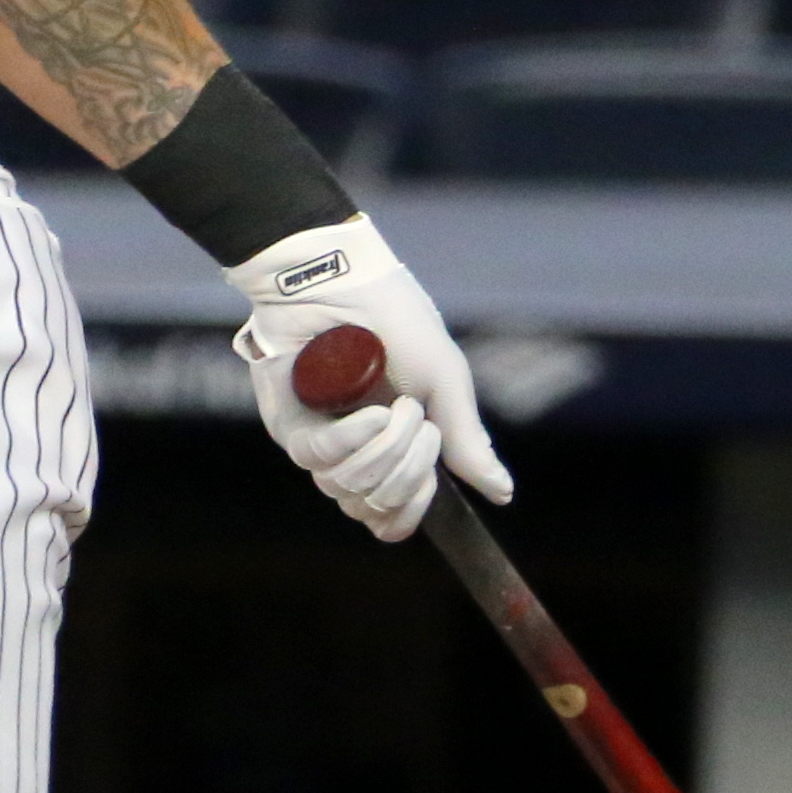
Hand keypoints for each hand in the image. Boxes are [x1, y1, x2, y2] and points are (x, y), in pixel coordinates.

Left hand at [226, 220, 511, 538]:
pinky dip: (352, 439)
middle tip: (420, 423)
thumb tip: (502, 493)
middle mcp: (354, 451)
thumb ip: (467, 438)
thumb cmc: (395, 319)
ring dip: (385, 451)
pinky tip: (371, 413)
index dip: (411, 511)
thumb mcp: (444, 379)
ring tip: (396, 407)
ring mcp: (321, 440)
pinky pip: (319, 458)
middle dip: (410, 472)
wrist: (342, 277)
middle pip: (375, 508)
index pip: (391, 515)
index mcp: (393, 446)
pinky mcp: (289, 425)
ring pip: (348, 489)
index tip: (434, 487)